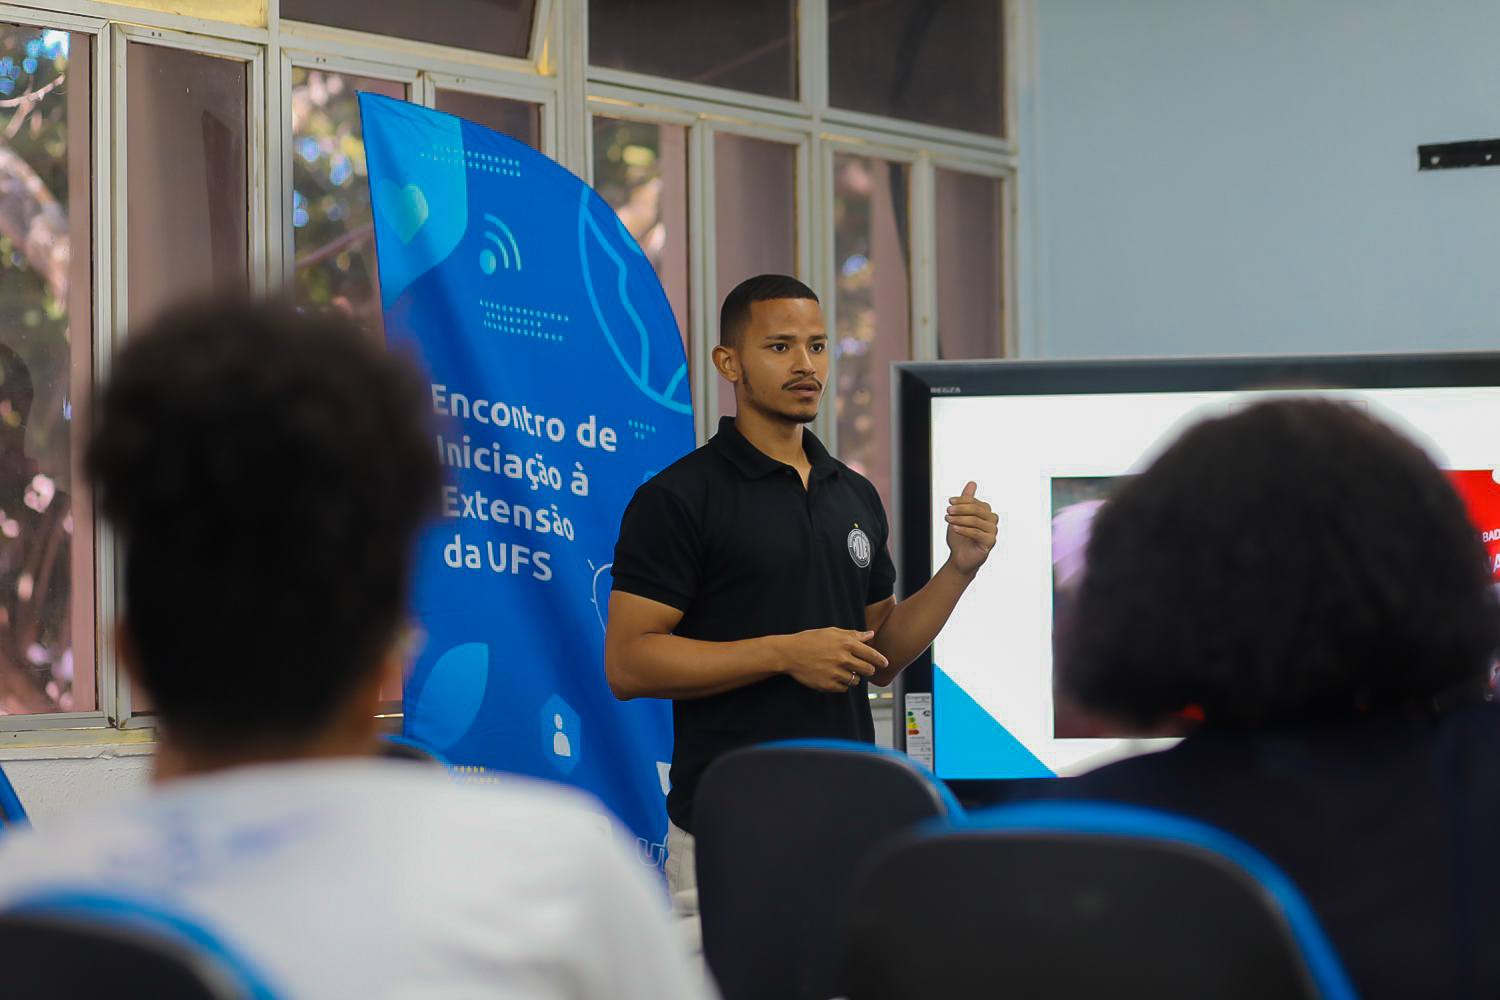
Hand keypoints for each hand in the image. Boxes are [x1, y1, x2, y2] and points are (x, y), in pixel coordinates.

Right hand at [772, 628, 887, 692]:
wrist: (790, 654)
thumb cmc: (811, 640)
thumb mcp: (832, 632)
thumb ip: (853, 635)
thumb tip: (870, 634)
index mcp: (846, 643)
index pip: (871, 655)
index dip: (880, 660)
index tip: (885, 663)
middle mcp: (843, 659)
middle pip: (867, 670)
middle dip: (868, 669)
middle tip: (865, 668)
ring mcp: (836, 673)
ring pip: (856, 681)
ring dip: (854, 677)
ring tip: (844, 671)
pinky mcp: (828, 685)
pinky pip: (844, 688)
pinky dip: (842, 684)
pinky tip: (834, 676)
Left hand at [945, 481, 997, 576]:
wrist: (960, 557)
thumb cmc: (961, 537)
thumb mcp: (961, 516)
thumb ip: (967, 500)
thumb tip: (972, 483)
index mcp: (986, 512)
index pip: (975, 502)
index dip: (962, 500)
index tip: (949, 502)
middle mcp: (992, 520)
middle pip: (976, 509)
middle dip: (960, 509)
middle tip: (948, 510)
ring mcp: (993, 531)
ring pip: (976, 520)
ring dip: (959, 519)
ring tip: (948, 520)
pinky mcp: (990, 541)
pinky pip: (976, 533)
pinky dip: (963, 529)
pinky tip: (954, 528)